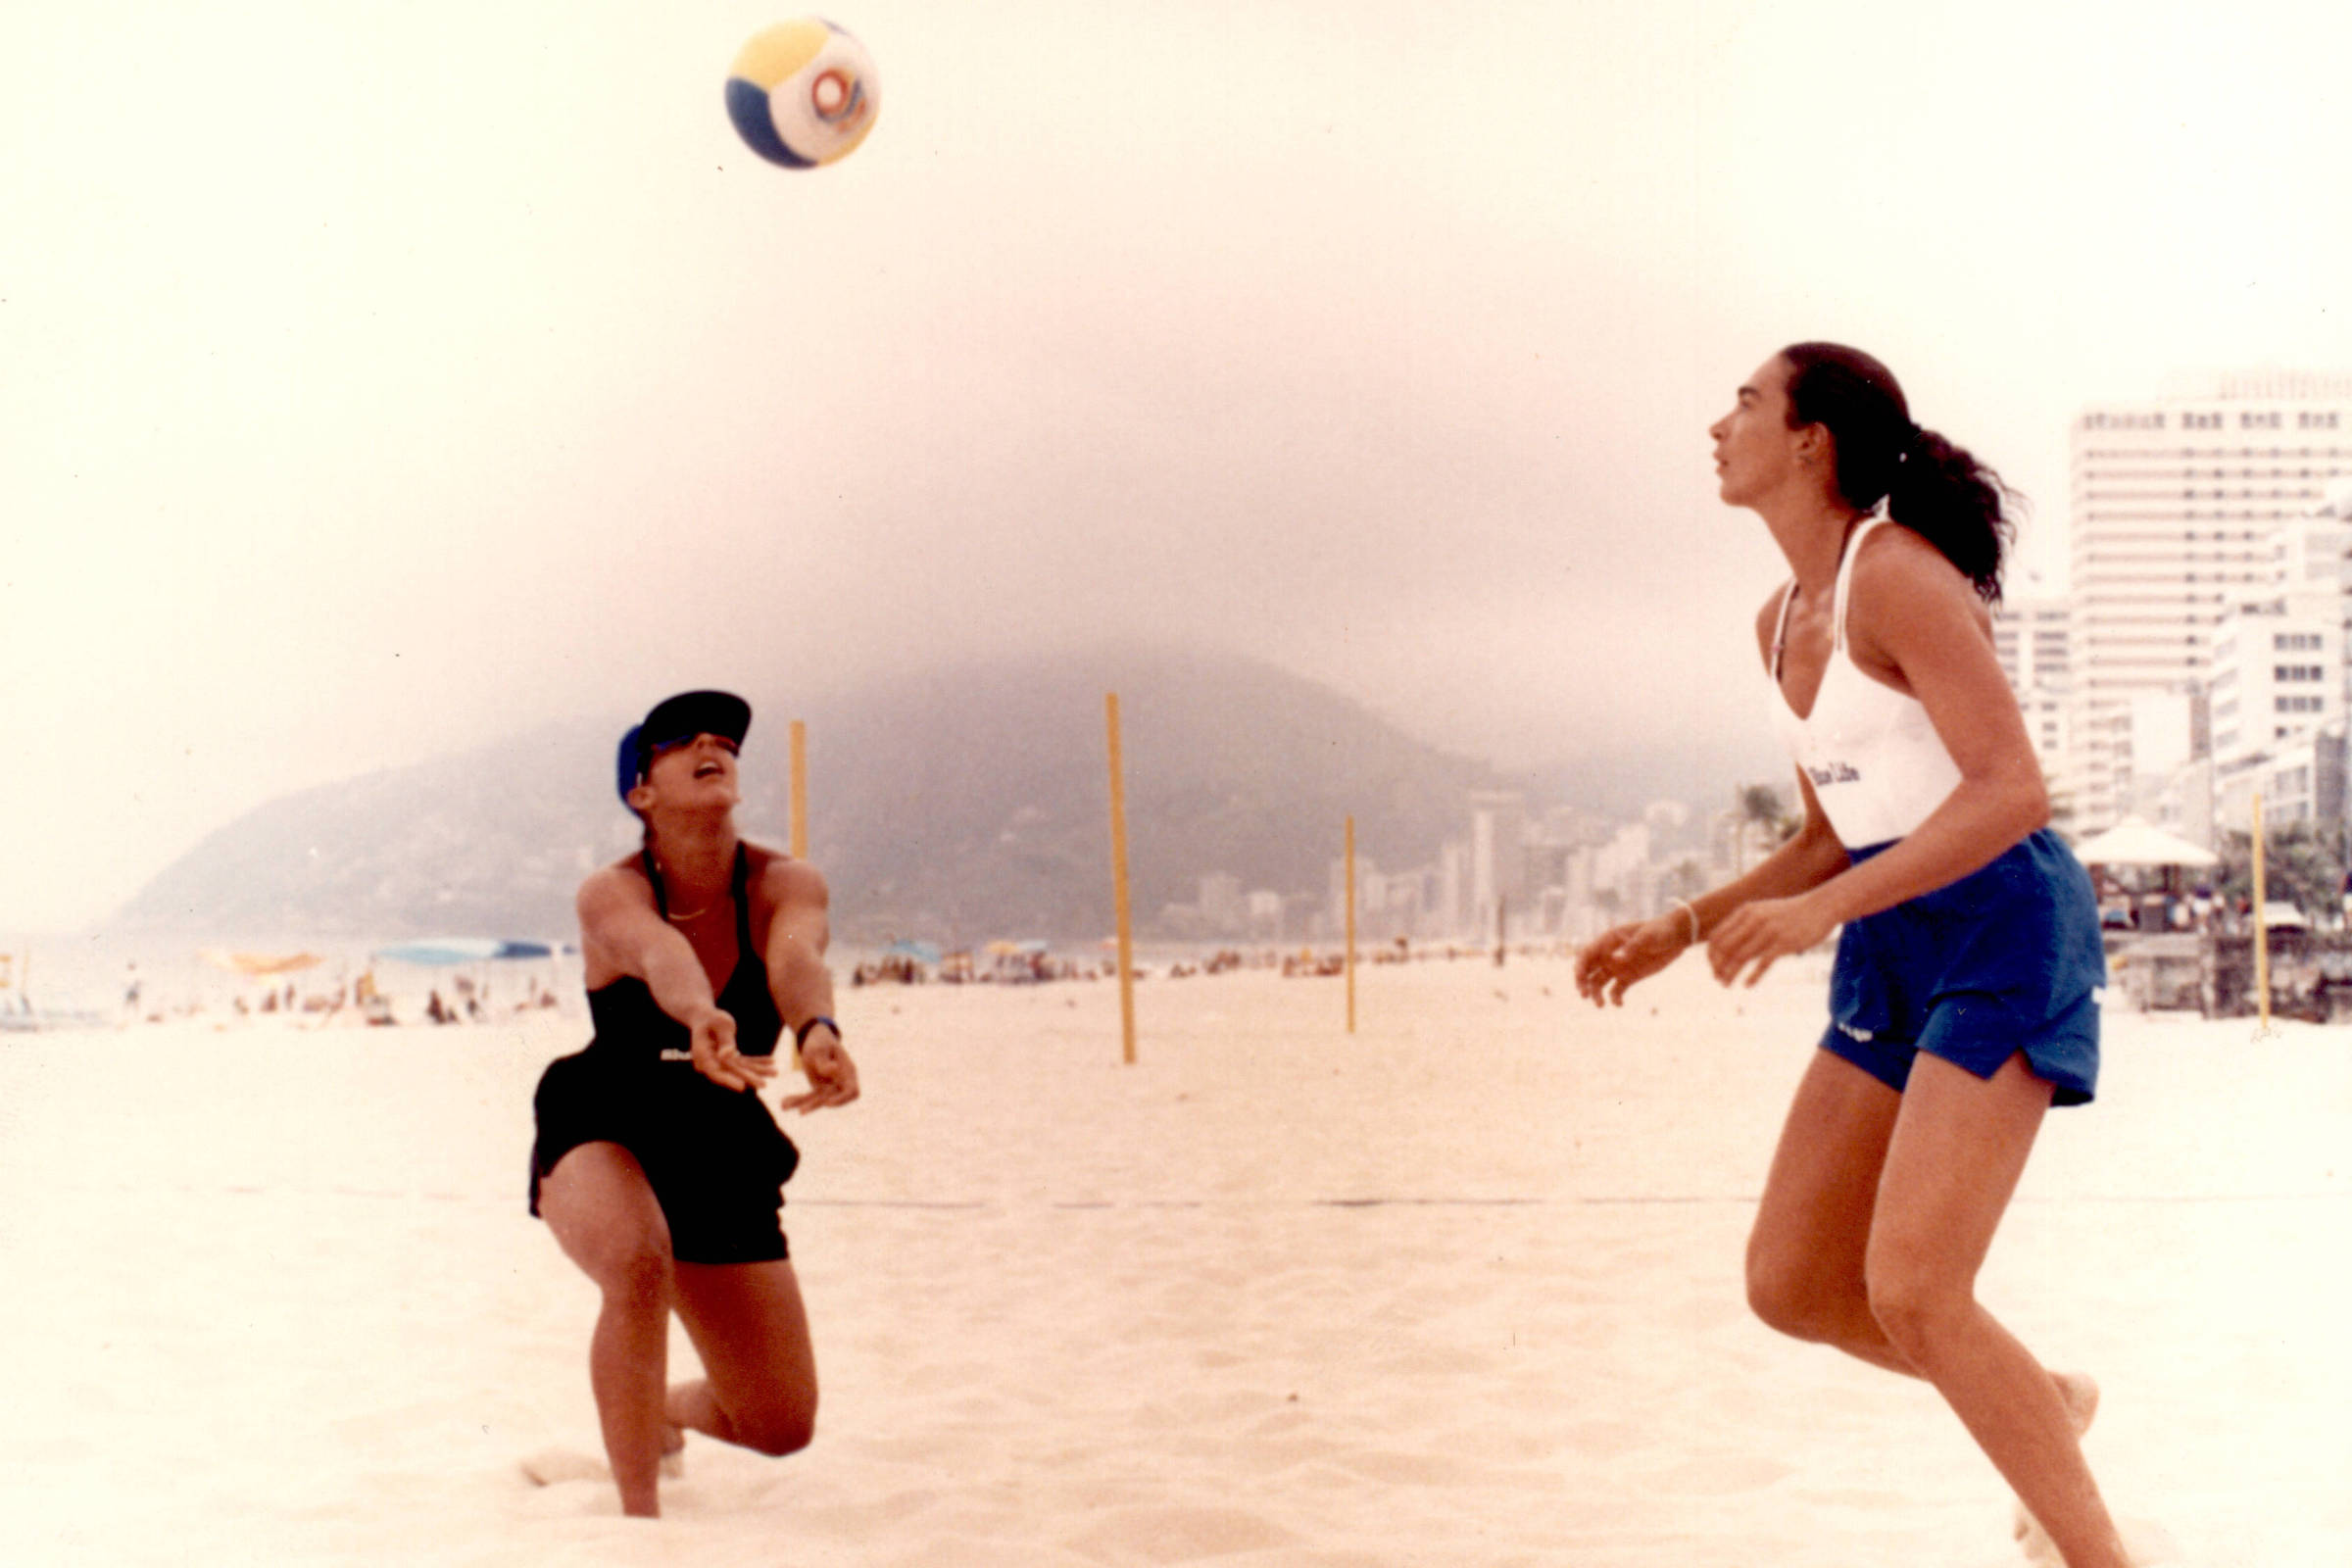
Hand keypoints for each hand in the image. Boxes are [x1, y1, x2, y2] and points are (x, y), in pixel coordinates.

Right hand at [688, 1007, 774, 1091]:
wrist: (705, 1017)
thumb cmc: (713, 1018)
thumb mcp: (721, 1024)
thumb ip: (725, 1040)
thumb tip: (727, 1056)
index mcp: (702, 1053)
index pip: (714, 1071)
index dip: (728, 1079)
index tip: (742, 1086)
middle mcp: (709, 1062)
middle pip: (730, 1072)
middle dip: (748, 1078)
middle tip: (764, 1085)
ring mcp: (720, 1062)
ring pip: (740, 1069)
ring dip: (758, 1071)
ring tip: (775, 1072)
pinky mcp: (729, 1060)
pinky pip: (744, 1063)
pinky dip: (757, 1062)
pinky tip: (772, 1061)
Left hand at [780, 1027, 859, 1113]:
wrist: (816, 1038)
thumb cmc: (820, 1042)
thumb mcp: (819, 1050)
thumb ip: (824, 1061)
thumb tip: (833, 1070)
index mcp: (847, 1071)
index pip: (852, 1091)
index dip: (842, 1099)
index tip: (827, 1103)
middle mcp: (841, 1081)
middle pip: (832, 1099)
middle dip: (815, 1105)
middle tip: (801, 1111)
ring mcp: (830, 1086)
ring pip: (817, 1100)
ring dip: (802, 1103)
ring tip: (784, 1106)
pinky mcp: (819, 1088)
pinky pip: (809, 1097)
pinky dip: (797, 1100)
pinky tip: (784, 1103)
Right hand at [1574, 916, 1688, 1007]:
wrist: (1677, 937)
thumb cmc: (1660, 931)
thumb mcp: (1647, 937)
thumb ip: (1631, 947)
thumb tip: (1615, 959)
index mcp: (1608, 941)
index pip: (1586, 954)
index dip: (1579, 966)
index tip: (1580, 979)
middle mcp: (1609, 955)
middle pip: (1588, 970)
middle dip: (1582, 983)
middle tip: (1584, 995)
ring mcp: (1618, 967)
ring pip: (1599, 982)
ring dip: (1596, 994)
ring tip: (1601, 1005)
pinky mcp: (1629, 977)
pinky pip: (1616, 990)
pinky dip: (1615, 998)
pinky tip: (1619, 1004)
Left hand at [1706, 895, 1834, 987]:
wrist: (1821, 907)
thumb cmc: (1790, 913)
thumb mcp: (1764, 912)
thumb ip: (1746, 925)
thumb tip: (1729, 947)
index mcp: (1745, 911)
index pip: (1718, 936)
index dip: (1712, 954)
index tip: (1714, 967)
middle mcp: (1754, 919)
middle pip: (1725, 947)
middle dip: (1717, 965)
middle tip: (1717, 979)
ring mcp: (1769, 930)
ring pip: (1740, 956)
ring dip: (1730, 973)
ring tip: (1725, 984)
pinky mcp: (1784, 943)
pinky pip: (1763, 963)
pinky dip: (1752, 976)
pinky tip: (1747, 985)